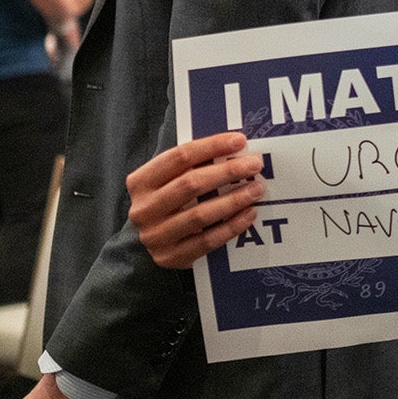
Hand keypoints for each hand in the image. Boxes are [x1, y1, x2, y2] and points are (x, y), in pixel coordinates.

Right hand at [126, 131, 261, 268]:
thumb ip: (192, 164)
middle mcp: (143, 209)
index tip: (239, 141)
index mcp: (140, 182)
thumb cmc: (168, 200)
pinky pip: (207, 241)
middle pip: (190, 184)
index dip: (211, 146)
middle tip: (254, 165)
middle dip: (227, 172)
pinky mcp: (170, 257)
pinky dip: (231, 227)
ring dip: (233, 200)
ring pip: (200, 214)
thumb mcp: (169, 179)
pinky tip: (249, 214)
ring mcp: (155, 236)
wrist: (152, 240)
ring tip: (256, 189)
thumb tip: (236, 147)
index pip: (179, 157)